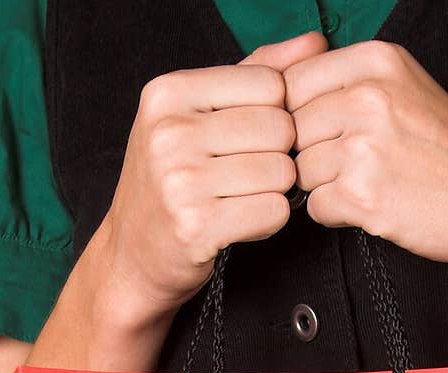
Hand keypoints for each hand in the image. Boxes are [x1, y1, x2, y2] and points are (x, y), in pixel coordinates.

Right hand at [99, 31, 327, 321]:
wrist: (133, 254)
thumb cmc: (172, 181)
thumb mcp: (198, 114)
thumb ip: (256, 73)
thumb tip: (315, 42)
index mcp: (168, 93)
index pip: (269, 84)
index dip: (276, 113)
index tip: (252, 137)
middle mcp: (170, 132)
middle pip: (280, 128)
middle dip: (278, 155)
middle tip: (248, 174)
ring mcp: (180, 180)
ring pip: (281, 173)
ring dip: (275, 191)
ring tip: (242, 198)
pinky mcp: (197, 226)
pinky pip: (273, 212)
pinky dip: (269, 221)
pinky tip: (242, 222)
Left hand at [282, 39, 447, 285]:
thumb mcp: (405, 88)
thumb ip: (348, 81)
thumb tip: (280, 90)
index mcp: (376, 60)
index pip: (290, 81)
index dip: (295, 116)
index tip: (321, 134)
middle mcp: (367, 96)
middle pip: (291, 129)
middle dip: (311, 153)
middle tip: (353, 166)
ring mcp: (363, 146)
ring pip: (300, 169)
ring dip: (324, 186)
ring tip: (368, 185)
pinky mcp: (362, 194)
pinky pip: (314, 207)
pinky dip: (335, 214)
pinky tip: (371, 206)